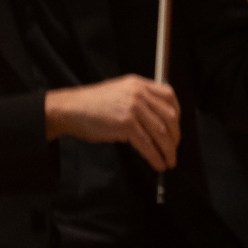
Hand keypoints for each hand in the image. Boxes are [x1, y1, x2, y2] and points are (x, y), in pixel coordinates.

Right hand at [48, 75, 180, 170]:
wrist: (70, 109)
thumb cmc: (93, 105)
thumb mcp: (120, 92)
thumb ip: (140, 101)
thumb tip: (159, 123)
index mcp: (139, 84)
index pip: (169, 96)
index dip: (177, 115)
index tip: (176, 128)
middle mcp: (139, 93)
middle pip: (169, 116)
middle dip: (175, 136)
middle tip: (174, 149)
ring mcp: (133, 108)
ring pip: (161, 132)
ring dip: (168, 150)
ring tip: (169, 161)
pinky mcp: (125, 124)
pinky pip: (146, 144)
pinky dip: (155, 156)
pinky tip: (157, 163)